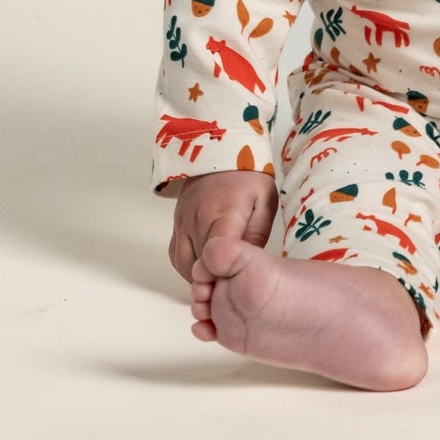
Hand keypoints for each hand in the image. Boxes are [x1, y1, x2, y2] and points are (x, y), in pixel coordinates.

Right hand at [168, 169, 278, 285]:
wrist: (219, 150)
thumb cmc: (247, 176)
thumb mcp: (264, 201)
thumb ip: (256, 235)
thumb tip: (249, 264)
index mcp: (221, 215)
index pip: (214, 256)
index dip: (220, 276)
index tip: (232, 286)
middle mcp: (196, 221)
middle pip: (197, 266)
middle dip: (212, 282)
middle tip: (229, 289)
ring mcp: (182, 222)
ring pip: (184, 265)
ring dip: (199, 276)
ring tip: (218, 279)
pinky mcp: (176, 223)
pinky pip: (176, 255)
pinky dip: (188, 266)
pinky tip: (204, 267)